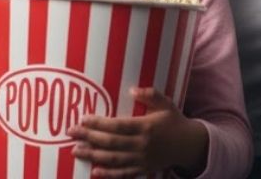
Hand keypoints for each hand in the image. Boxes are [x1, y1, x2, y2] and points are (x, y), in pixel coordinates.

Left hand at [70, 87, 208, 176]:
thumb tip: (131, 90)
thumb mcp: (166, 104)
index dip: (99, 123)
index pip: (117, 125)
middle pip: (111, 142)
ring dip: (93, 155)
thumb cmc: (174, 121)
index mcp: (146, 126)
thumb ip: (150, 95)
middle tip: (71, 132)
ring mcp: (142, 159)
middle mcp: (142, 144)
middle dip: (89, 137)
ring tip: (75, 151)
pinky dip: (108, 174)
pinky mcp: (143, 169)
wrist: (189, 145)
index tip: (83, 118)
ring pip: (113, 159)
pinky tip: (94, 171)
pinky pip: (123, 174)